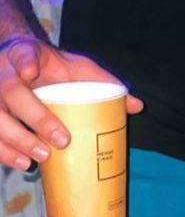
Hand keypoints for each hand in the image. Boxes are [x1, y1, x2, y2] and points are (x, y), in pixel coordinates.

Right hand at [0, 35, 142, 168]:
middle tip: (59, 141)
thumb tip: (138, 106)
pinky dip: (3, 151)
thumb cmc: (51, 66)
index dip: (25, 63)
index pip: (24, 54)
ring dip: (14, 141)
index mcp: (26, 55)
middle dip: (34, 118)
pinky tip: (21, 162)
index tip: (30, 72)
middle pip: (10, 93)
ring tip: (38, 159)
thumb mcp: (77, 67)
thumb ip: (104, 82)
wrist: (18, 61)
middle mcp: (3, 74)